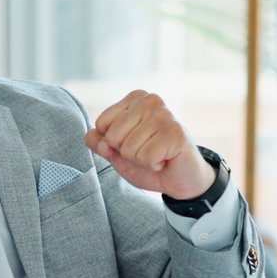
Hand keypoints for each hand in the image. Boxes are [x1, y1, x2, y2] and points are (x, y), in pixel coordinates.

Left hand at [84, 90, 215, 199]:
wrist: (178, 178)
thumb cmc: (147, 159)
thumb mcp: (115, 151)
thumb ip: (98, 142)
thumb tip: (101, 143)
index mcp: (135, 98)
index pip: (102, 124)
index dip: (113, 143)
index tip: (134, 143)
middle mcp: (150, 100)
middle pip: (113, 136)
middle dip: (127, 152)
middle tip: (147, 150)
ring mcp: (164, 115)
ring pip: (129, 148)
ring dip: (141, 160)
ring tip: (157, 154)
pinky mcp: (175, 132)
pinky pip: (146, 157)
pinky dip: (153, 165)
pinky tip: (166, 158)